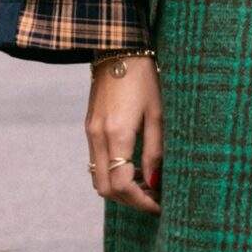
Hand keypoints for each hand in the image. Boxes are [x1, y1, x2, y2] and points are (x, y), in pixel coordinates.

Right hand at [86, 55, 162, 213]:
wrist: (117, 47)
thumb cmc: (145, 78)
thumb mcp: (159, 114)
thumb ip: (156, 151)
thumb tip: (154, 182)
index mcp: (116, 133)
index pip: (121, 184)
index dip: (141, 201)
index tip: (161, 204)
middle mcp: (97, 137)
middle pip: (105, 188)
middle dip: (129, 200)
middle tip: (155, 199)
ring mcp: (90, 132)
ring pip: (98, 178)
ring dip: (120, 189)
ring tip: (147, 185)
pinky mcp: (89, 127)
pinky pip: (96, 163)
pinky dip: (113, 174)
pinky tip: (134, 168)